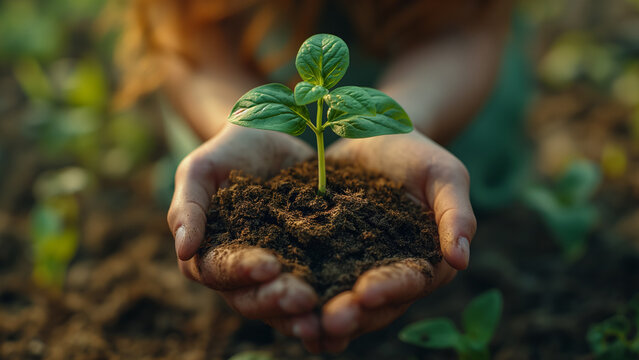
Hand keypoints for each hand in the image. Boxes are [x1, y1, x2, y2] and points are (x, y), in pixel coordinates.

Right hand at [167, 124, 321, 342]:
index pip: (220, 271)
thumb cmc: (228, 153)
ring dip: (301, 312)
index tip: (269, 265)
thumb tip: (183, 250)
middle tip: (304, 299)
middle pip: (253, 298)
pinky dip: (329, 298)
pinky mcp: (309, 261)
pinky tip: (350, 303)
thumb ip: (187, 207)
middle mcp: (242, 272)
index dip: (242, 271)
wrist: (271, 134)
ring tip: (323, 310)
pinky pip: (318, 284)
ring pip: (284, 301)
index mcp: (210, 254)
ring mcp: (279, 268)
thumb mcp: (200, 170)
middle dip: (277, 300)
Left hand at [315, 131, 475, 351]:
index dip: (390, 290)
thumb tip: (462, 261)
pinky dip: (298, 294)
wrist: (372, 133)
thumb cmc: (417, 154)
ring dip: (321, 316)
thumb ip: (456, 215)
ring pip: (339, 300)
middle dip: (352, 314)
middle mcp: (387, 273)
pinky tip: (276, 305)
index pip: (409, 282)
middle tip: (329, 322)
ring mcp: (352, 267)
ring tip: (301, 325)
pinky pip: (310, 278)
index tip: (366, 292)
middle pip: (373, 305)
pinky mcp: (322, 255)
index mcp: (423, 261)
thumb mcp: (443, 175)